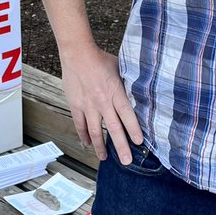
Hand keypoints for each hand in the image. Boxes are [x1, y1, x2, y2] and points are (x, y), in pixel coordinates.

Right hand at [60, 45, 142, 163]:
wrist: (77, 53)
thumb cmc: (100, 59)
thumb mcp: (120, 69)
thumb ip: (127, 83)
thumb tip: (140, 91)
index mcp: (115, 92)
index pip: (127, 114)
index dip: (133, 129)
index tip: (139, 142)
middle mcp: (102, 101)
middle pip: (113, 128)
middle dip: (121, 146)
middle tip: (126, 161)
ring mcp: (88, 105)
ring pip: (95, 131)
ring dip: (100, 147)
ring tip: (104, 158)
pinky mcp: (76, 105)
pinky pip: (80, 124)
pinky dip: (84, 136)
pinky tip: (87, 144)